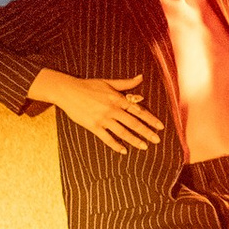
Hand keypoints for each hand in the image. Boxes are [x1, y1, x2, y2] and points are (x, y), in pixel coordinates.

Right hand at [32, 69, 162, 151]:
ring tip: (144, 147)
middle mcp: (112, 109)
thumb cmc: (89, 85)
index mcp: (117, 98)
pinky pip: (107, 138)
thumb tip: (141, 77)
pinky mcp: (93, 126)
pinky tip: (124, 151)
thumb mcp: (109, 82)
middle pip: (133, 122)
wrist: (68, 91)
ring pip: (122, 131)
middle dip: (146, 132)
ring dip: (134, 140)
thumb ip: (126, 83)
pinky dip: (116, 145)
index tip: (160, 126)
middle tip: (157, 140)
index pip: (138, 110)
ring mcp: (103, 118)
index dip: (150, 119)